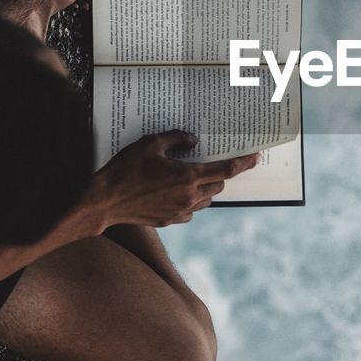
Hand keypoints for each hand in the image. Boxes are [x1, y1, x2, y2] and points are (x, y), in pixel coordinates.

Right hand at [88, 131, 260, 228]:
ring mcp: (180, 211)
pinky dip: (191, 201)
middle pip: (218, 184)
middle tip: (208, 162)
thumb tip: (193, 139)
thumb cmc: (124, 170)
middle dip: (219, 173)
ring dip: (205, 187)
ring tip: (189, 176)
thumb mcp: (149, 144)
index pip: (226, 170)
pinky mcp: (170, 220)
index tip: (256, 157)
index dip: (244, 163)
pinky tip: (176, 192)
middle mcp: (189, 196)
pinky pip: (191, 210)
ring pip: (207, 199)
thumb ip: (175, 139)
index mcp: (188, 176)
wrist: (104, 202)